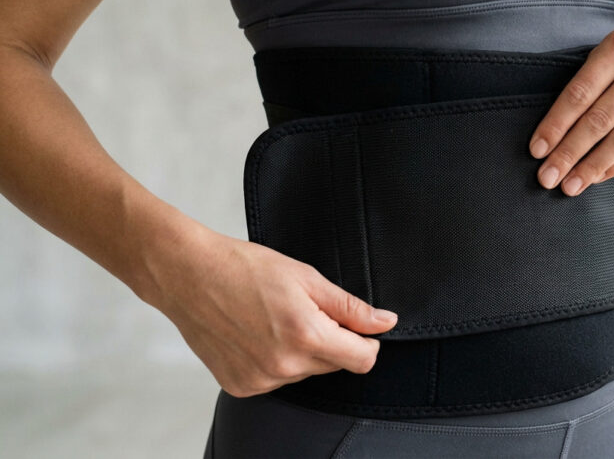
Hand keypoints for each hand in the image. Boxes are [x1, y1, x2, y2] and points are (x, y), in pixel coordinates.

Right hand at [145, 227, 397, 397]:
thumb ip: (351, 308)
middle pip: (334, 365)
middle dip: (330, 341)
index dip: (366, 341)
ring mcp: (259, 380)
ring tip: (273, 318)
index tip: (356, 326)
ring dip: (301, 351)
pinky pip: (276, 379)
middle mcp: (283, 366)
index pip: (363, 360)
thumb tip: (386, 323)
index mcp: (306, 336)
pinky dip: (275, 360)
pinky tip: (256, 334)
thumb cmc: (245, 268)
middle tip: (302, 309)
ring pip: (304, 372)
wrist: (187, 275)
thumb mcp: (307, 278)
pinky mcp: (240, 386)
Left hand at [528, 8, 613, 195]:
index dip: (556, 124)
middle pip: (600, 119)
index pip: (580, 92)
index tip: (536, 150)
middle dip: (569, 152)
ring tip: (570, 186)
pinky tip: (598, 176)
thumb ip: (595, 74)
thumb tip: (555, 127)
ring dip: (592, 166)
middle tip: (546, 177)